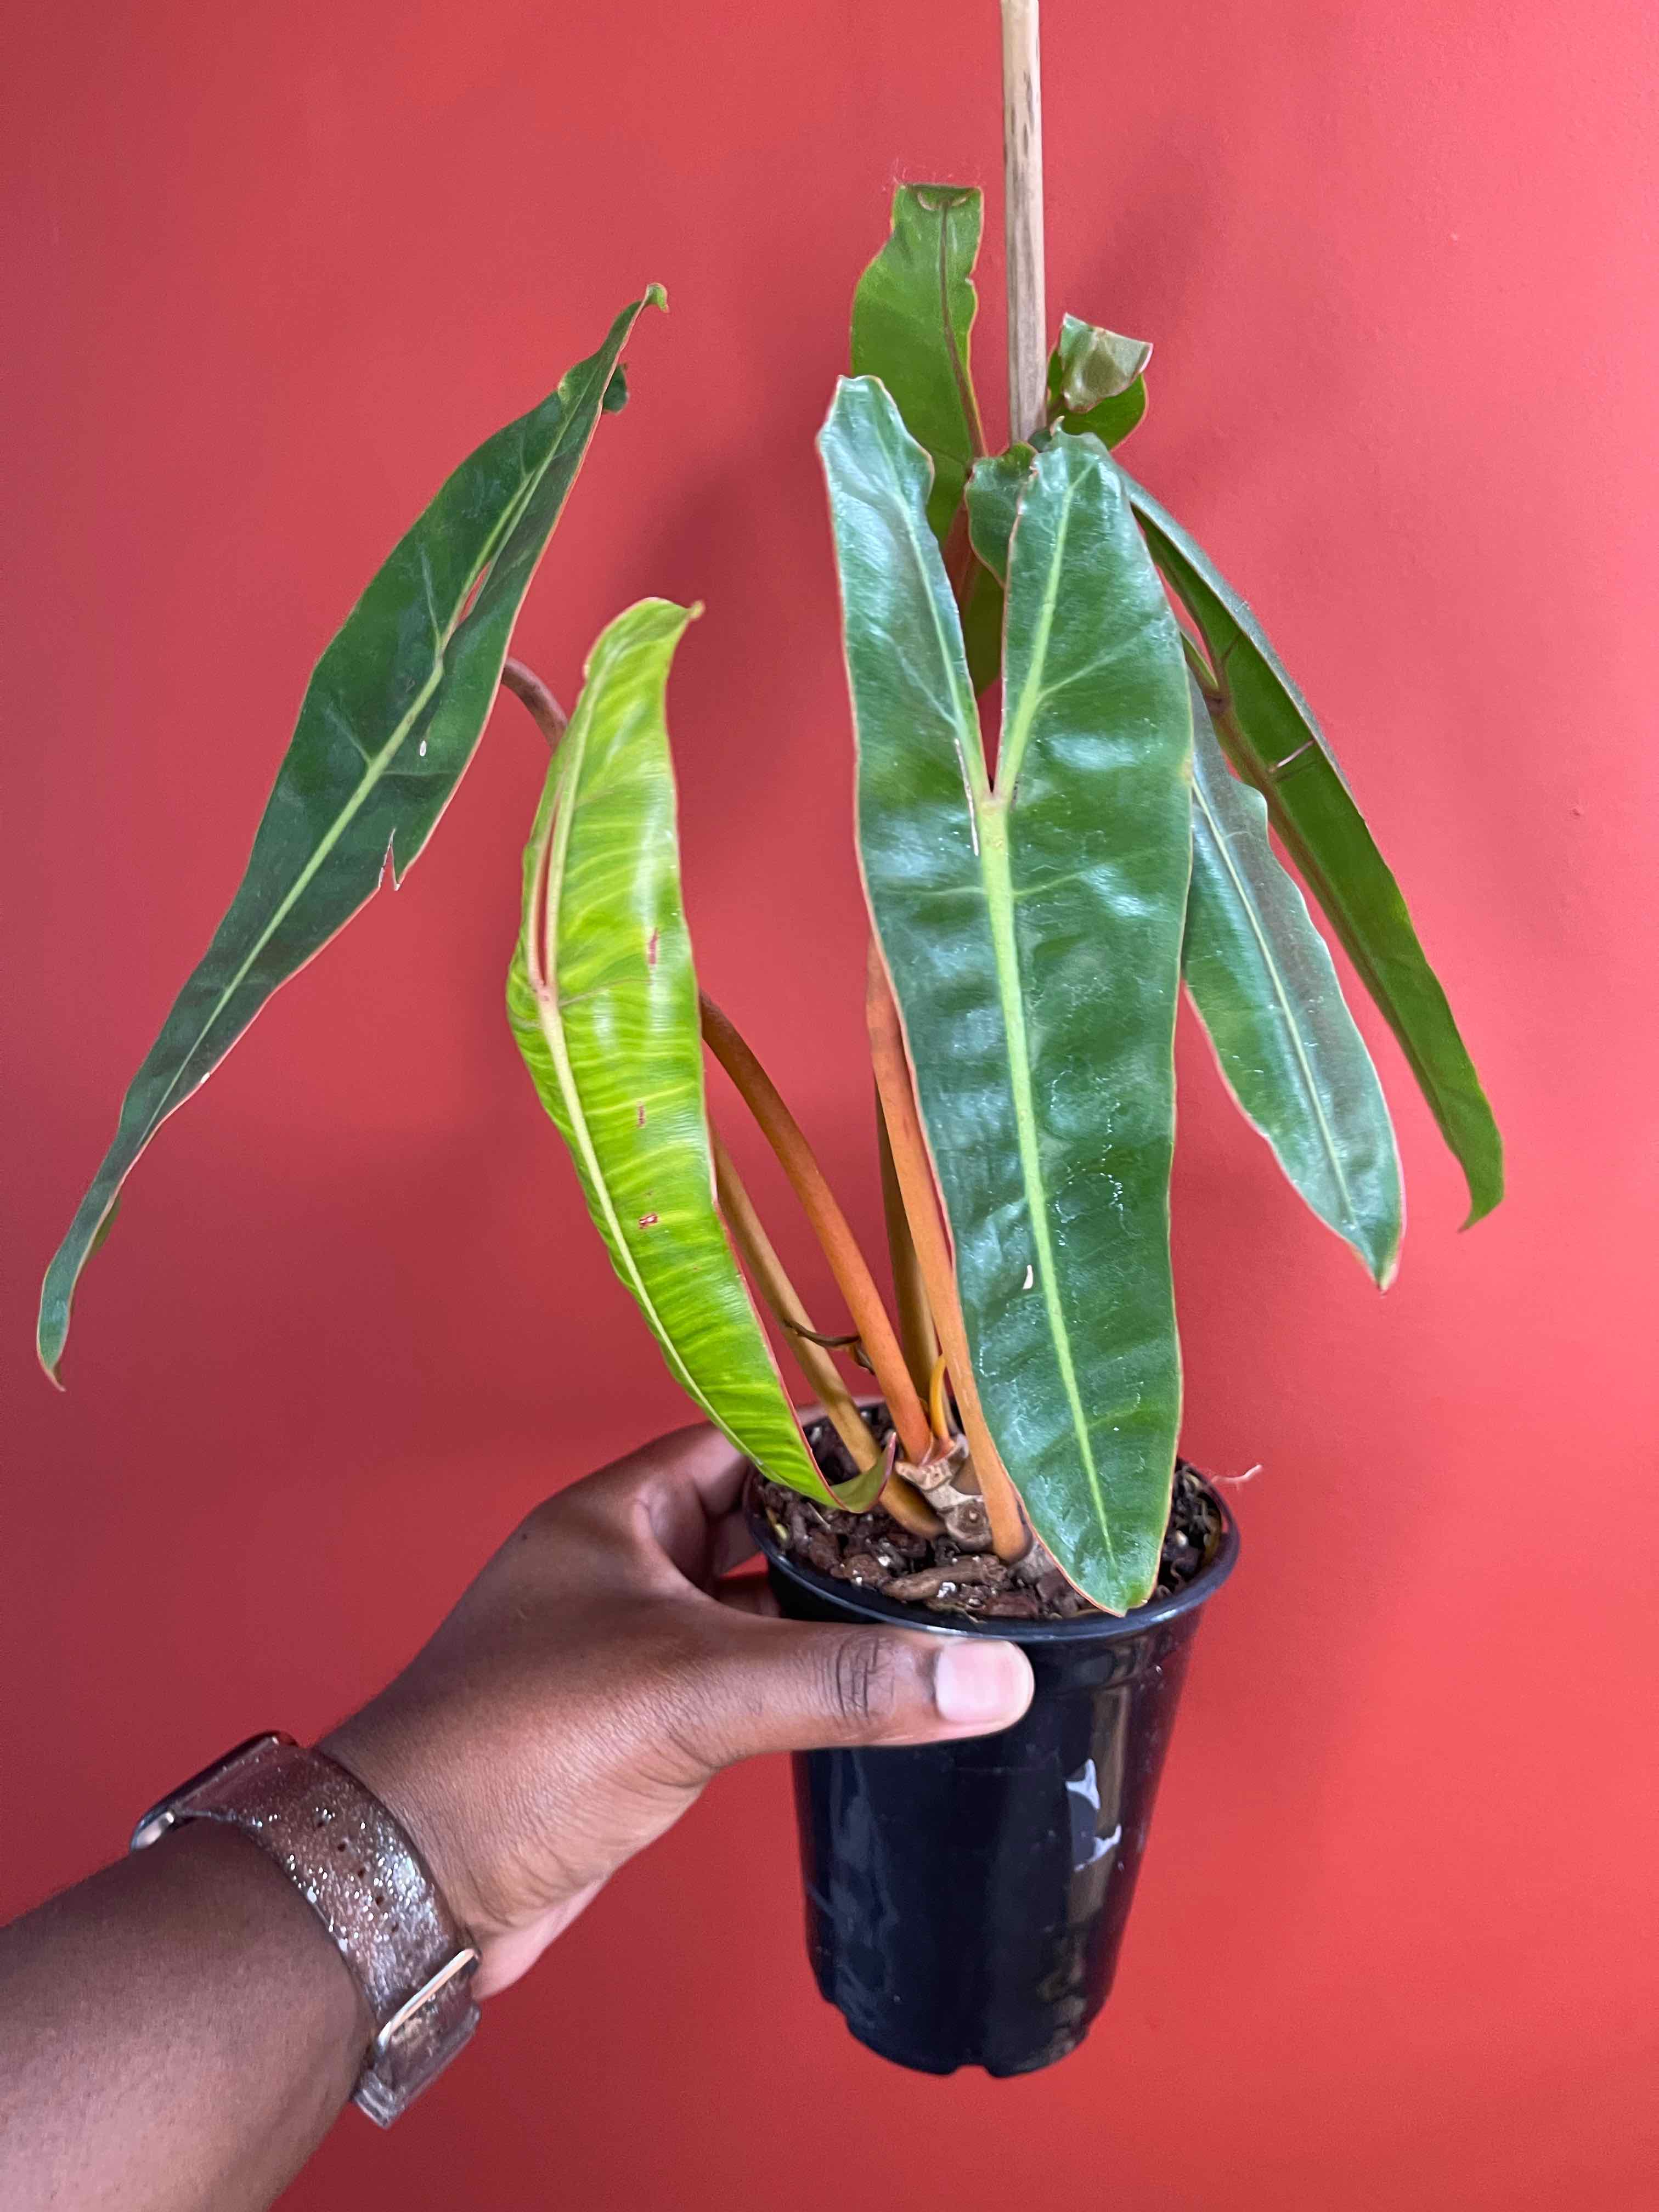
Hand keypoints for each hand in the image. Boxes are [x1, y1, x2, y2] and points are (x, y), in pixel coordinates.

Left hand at [322, 1424, 1032, 1995]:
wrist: (411, 1884)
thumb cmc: (524, 1746)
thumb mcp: (694, 1691)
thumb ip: (846, 1680)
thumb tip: (996, 1674)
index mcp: (619, 1513)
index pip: (746, 1441)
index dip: (834, 1441)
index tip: (934, 1450)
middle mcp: (626, 1566)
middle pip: (760, 1523)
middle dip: (850, 1529)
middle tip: (965, 1534)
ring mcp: (633, 1648)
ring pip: (756, 1606)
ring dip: (832, 1610)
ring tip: (948, 1605)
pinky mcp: (643, 1726)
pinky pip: (743, 1679)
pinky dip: (803, 1680)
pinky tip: (876, 1691)